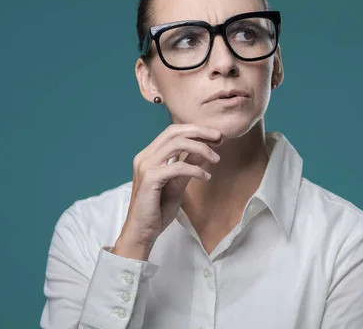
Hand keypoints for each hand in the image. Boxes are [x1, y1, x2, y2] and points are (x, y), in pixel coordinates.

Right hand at [113, 124, 221, 259]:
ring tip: (216, 158)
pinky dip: (195, 169)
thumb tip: (204, 150)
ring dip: (201, 148)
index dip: (195, 130)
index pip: (172, 131)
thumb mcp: (178, 183)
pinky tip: (206, 177)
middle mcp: (145, 156)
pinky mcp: (150, 178)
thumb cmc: (158, 209)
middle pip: (174, 132)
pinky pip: (178, 167)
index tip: (215, 136)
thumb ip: (188, 165)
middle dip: (199, 132)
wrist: (142, 232)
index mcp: (149, 155)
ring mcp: (145, 166)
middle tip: (219, 137)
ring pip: (177, 144)